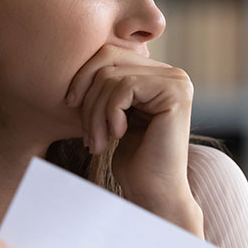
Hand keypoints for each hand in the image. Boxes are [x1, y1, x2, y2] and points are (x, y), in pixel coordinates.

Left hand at [64, 45, 202, 234]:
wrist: (153, 193)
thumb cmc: (132, 161)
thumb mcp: (113, 115)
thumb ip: (106, 85)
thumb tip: (77, 58)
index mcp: (156, 74)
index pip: (108, 54)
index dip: (82, 77)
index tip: (70, 107)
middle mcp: (172, 72)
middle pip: (108, 59)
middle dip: (87, 95)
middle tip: (86, 132)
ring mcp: (177, 80)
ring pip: (112, 76)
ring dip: (95, 113)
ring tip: (97, 142)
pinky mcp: (176, 92)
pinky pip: (124, 87)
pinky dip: (110, 114)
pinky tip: (116, 136)